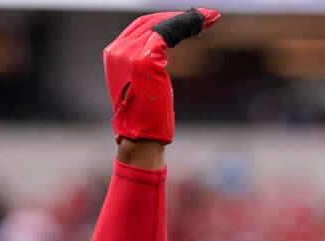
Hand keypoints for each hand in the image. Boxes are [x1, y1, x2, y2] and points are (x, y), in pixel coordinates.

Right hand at [103, 7, 219, 143]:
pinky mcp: (144, 59)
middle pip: (151, 22)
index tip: (191, 21)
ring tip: (210, 17)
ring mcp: (128, 53)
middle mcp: (118, 50)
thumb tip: (159, 59)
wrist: (141, 140)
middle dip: (180, 17)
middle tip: (207, 16)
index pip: (142, 27)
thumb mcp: (144, 86)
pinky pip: (168, 32)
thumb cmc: (148, 121)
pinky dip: (186, 25)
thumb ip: (146, 67)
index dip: (167, 20)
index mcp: (114, 55)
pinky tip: (202, 23)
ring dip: (188, 19)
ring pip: (162, 24)